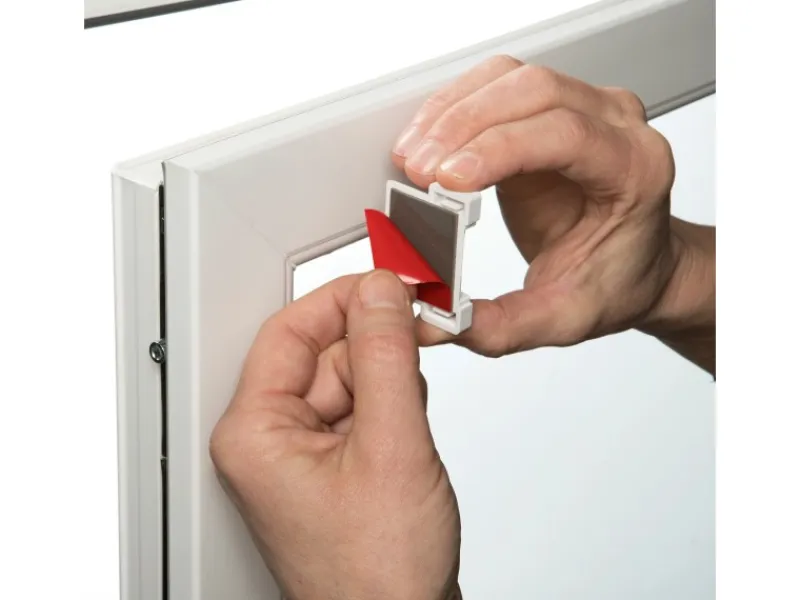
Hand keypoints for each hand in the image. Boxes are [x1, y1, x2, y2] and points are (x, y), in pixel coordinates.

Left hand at [210, 271, 461, 599]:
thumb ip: (386, 357)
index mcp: (256, 434)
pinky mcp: (333, 465)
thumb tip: (381, 292)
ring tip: (412, 423)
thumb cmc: (378, 574)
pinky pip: (361, 407)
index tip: (390, 282)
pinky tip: (408, 436)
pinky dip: (392, 406)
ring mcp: (302, 455)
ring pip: (349, 376)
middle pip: (324, 351)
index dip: (343, 298)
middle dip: (377, 345)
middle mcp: (270, 441)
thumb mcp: (392, 446)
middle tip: (424, 333)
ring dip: (390, 380)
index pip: (290, 330)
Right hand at [392, 55, 714, 372]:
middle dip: (461, 126)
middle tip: (416, 170)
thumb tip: (434, 319)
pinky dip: (453, 106)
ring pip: (508, 77)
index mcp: (634, 170)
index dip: (497, 150)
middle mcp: (616, 125)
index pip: (564, 135)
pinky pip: (495, 83)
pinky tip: (429, 137)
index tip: (445, 180)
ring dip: (451, 111)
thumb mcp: (565, 319)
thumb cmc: (618, 281)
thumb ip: (501, 326)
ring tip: (413, 155)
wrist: (641, 264)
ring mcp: (583, 107)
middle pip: (532, 91)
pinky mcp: (547, 108)